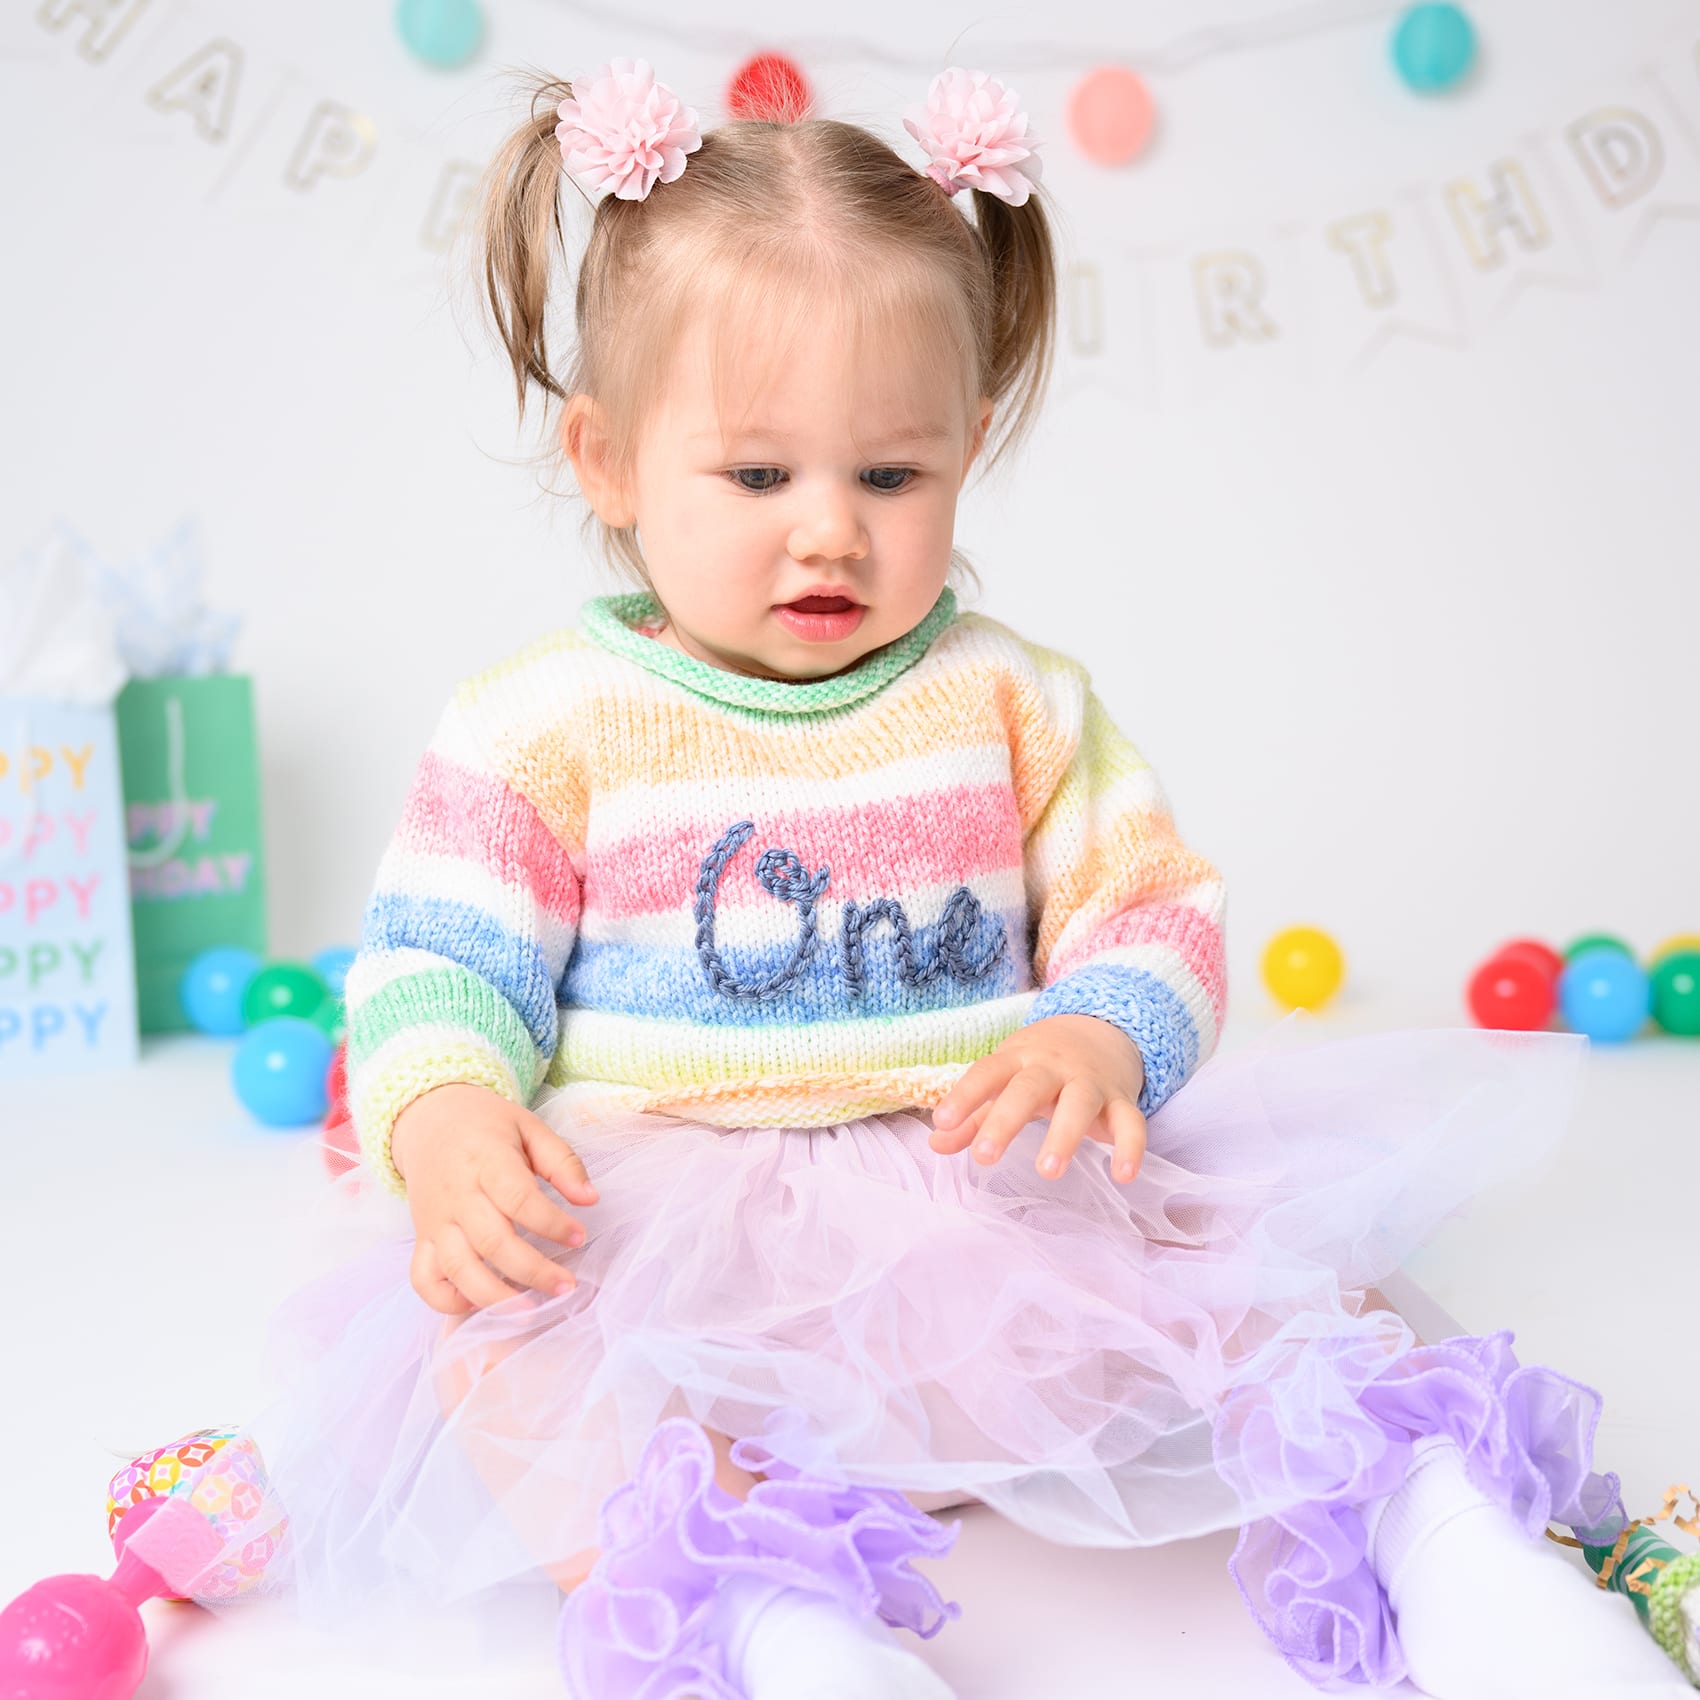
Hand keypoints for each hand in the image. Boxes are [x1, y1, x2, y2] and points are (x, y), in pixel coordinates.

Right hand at [390, 1083, 600, 1313]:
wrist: (428, 1120)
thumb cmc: (486, 1127)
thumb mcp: (529, 1127)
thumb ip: (562, 1162)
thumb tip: (591, 1199)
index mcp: (487, 1161)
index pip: (519, 1199)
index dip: (551, 1223)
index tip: (580, 1237)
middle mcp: (457, 1195)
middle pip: (492, 1241)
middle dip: (532, 1271)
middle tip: (566, 1287)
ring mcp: (435, 1220)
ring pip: (458, 1268)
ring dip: (493, 1296)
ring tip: (529, 1311)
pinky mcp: (422, 1238)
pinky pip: (424, 1280)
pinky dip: (447, 1300)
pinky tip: (478, 1305)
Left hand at [928, 1014, 1146, 1183]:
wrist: (1102, 1029)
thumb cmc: (1040, 1065)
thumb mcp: (1005, 1080)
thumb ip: (973, 1115)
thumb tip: (936, 1144)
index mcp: (1018, 1059)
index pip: (987, 1072)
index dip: (965, 1095)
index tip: (942, 1121)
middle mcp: (1053, 1067)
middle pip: (1028, 1088)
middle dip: (1006, 1121)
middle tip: (985, 1157)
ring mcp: (1090, 1082)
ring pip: (1079, 1103)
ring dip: (1064, 1135)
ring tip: (1048, 1170)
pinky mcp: (1122, 1100)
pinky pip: (1131, 1122)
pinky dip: (1131, 1147)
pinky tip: (1123, 1176)